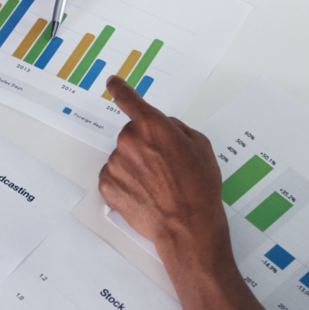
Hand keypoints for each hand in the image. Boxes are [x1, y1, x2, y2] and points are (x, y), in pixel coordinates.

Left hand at [98, 77, 229, 255]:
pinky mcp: (108, 185)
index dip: (120, 89)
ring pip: (123, 156)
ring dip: (136, 166)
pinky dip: (127, 183)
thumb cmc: (198, 188)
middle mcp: (129, 140)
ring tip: (159, 185)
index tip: (112, 82)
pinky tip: (146, 194)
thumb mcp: (201, 146)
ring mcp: (115, 163)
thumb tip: (165, 127)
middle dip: (145, 145)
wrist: (187, 227)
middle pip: (132, 134)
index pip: (129, 99)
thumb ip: (177, 128)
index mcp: (152, 125)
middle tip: (166, 167)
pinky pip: (114, 176)